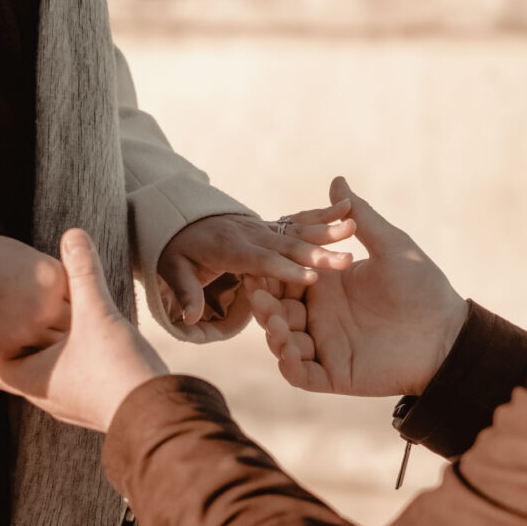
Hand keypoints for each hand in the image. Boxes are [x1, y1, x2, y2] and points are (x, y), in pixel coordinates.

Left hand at [0, 229, 167, 431]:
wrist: (159, 415)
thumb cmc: (117, 370)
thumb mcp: (97, 313)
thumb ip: (83, 273)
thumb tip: (73, 235)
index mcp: (35, 381)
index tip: (10, 318)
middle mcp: (49, 399)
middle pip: (23, 371)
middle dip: (29, 342)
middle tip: (35, 316)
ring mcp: (75, 407)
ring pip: (53, 377)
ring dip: (56, 353)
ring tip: (67, 327)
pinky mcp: (100, 408)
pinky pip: (78, 384)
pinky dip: (79, 364)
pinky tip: (98, 346)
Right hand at [0, 234, 69, 357]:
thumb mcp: (25, 260)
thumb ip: (47, 280)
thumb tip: (60, 296)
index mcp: (56, 278)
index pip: (80, 298)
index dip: (74, 306)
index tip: (71, 310)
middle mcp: (48, 305)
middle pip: (72, 327)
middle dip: (69, 330)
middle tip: (73, 339)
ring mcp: (29, 329)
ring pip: (52, 346)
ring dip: (50, 347)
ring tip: (54, 353)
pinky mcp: (7, 347)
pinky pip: (26, 358)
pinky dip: (26, 355)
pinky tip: (26, 356)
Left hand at [158, 206, 355, 325]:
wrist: (178, 221)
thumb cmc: (176, 251)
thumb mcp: (172, 271)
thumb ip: (185, 294)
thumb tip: (189, 318)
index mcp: (229, 250)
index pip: (261, 262)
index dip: (285, 270)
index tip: (311, 277)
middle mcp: (250, 236)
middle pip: (287, 246)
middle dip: (316, 253)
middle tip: (346, 259)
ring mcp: (262, 228)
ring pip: (297, 230)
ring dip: (326, 230)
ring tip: (354, 227)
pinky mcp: (271, 225)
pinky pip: (298, 220)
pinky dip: (322, 214)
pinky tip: (348, 206)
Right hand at [250, 177, 467, 396]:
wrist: (448, 336)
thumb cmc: (423, 287)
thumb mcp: (391, 246)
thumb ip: (360, 218)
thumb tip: (336, 180)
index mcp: (326, 286)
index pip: (284, 278)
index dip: (269, 275)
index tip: (258, 267)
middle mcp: (319, 316)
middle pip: (276, 311)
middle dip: (263, 304)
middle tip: (259, 295)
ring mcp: (324, 346)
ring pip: (283, 341)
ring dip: (273, 333)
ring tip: (277, 323)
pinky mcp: (333, 375)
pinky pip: (301, 374)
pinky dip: (289, 365)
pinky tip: (288, 351)